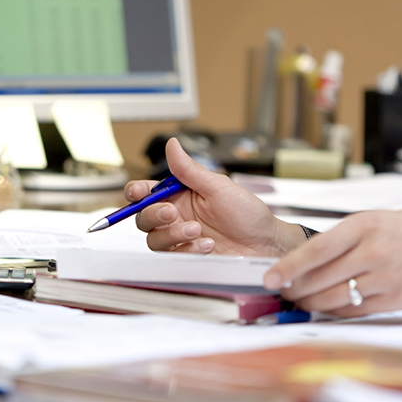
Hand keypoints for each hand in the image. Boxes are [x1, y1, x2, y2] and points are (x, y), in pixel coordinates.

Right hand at [125, 137, 304, 255]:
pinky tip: (207, 245)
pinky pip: (173, 255)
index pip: (147, 192)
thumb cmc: (247, 214)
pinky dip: (187, 249)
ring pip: (154, 239)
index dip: (137, 192)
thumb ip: (190, 170)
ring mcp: (181, 237)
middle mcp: (177, 216)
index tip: (139, 193)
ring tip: (196, 230)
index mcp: (181, 194)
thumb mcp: (218, 187)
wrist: (264, 243)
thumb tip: (172, 145)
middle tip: (172, 213)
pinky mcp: (188, 256)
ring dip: (172, 234)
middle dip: (153, 215)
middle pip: (144, 218)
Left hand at [264, 209, 401, 315]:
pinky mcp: (394, 300)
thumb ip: (338, 239)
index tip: (269, 278)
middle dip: (294, 288)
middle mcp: (373, 252)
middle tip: (281, 291)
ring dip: (310, 303)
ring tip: (298, 300)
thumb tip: (300, 260)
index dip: (289, 266)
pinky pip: (353, 311)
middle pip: (321, 278)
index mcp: (363, 226)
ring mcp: (385, 279)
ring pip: (334, 299)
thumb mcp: (371, 220)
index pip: (317, 249)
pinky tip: (324, 306)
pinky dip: (333, 311)